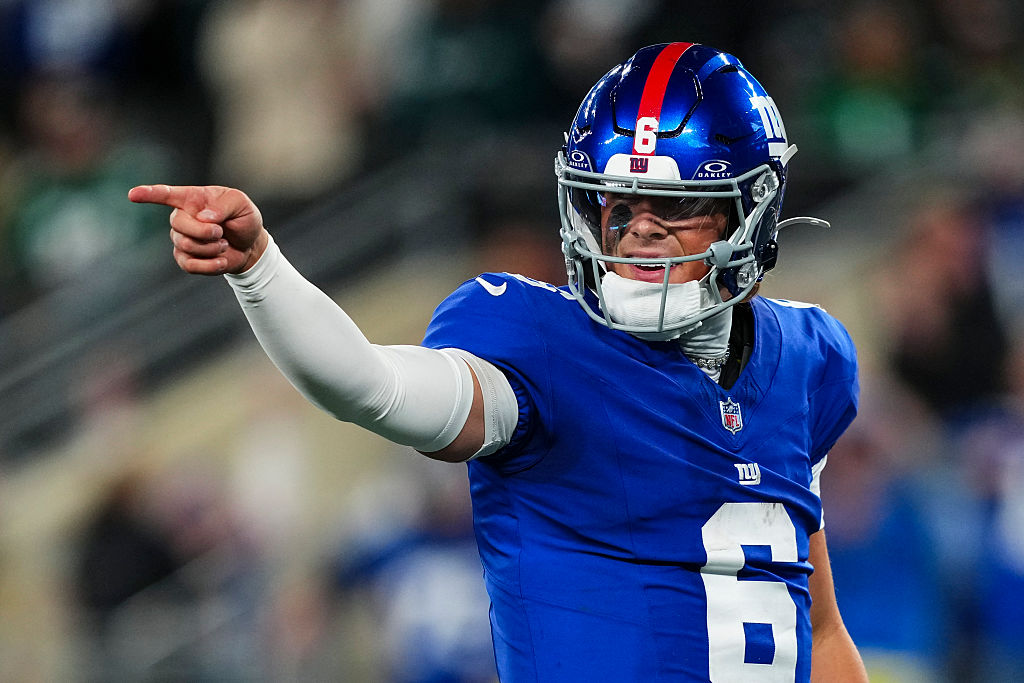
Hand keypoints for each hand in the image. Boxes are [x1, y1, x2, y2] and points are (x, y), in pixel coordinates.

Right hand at [128, 184, 267, 274]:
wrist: (250, 245)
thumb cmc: (243, 218)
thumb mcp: (241, 204)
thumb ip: (224, 206)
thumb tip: (204, 218)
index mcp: (192, 199)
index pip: (166, 194)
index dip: (149, 194)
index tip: (133, 195)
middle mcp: (181, 217)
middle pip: (178, 224)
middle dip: (204, 232)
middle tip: (221, 232)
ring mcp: (180, 239)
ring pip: (185, 245)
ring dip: (211, 248)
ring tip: (224, 244)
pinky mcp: (185, 259)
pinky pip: (189, 265)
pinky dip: (210, 265)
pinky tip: (222, 261)